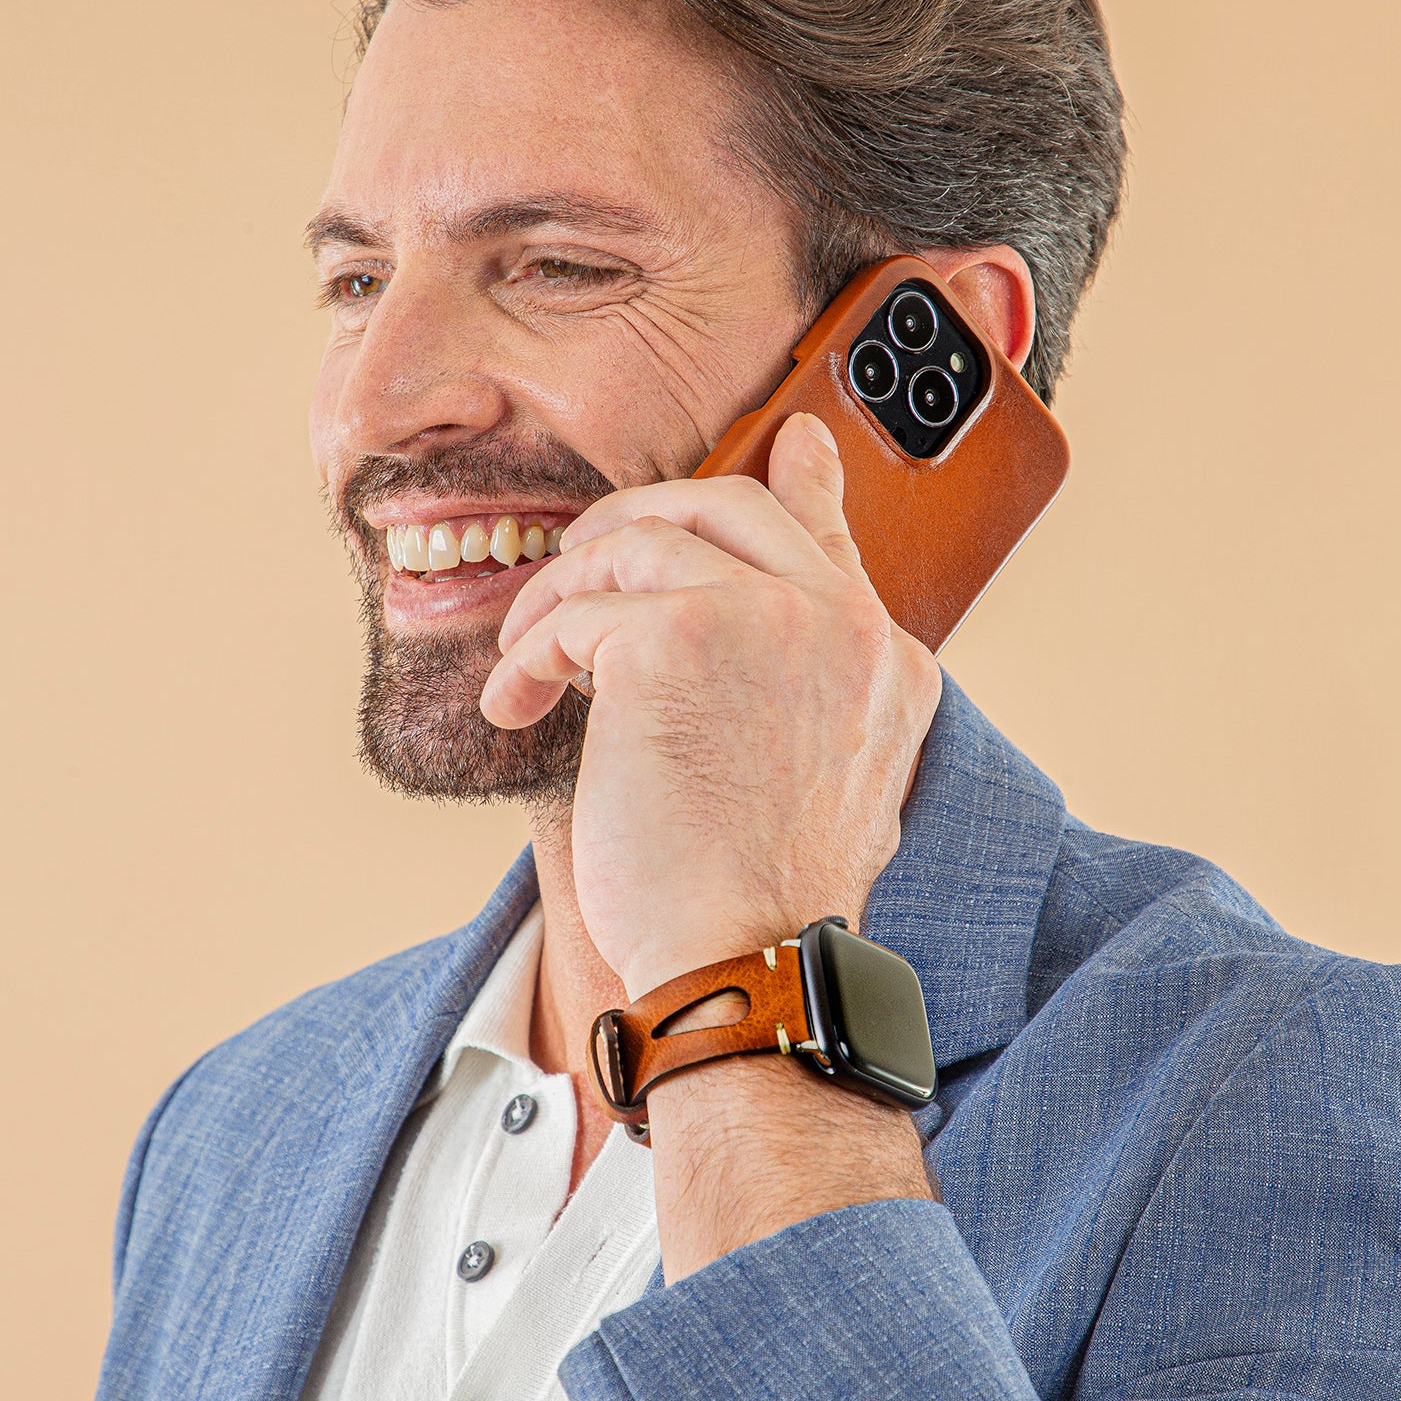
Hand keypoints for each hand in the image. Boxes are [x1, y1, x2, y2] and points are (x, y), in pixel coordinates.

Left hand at [482, 414, 942, 1001]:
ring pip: (635, 542)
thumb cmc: (756, 898)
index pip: (832, 538)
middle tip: (579, 561)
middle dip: (635, 519)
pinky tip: (515, 702)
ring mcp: (765, 616)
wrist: (740, 961)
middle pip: (727, 504)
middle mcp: (841, 622)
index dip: (804, 483)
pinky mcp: (676, 636)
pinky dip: (528, 653)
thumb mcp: (818, 774)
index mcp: (885, 659)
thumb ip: (798, 683)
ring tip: (530, 658)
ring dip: (560, 597)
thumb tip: (740, 619)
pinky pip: (575, 611)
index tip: (799, 439)